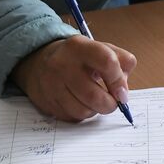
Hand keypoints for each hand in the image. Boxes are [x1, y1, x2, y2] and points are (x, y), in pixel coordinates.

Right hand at [12, 36, 136, 121]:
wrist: (40, 62)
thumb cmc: (80, 57)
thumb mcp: (102, 49)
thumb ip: (122, 62)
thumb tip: (123, 91)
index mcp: (79, 46)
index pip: (107, 62)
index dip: (119, 81)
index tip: (122, 92)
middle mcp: (62, 64)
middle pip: (94, 95)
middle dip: (110, 104)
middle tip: (113, 103)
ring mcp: (51, 84)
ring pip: (83, 110)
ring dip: (95, 110)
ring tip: (95, 100)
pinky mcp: (46, 102)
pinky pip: (72, 117)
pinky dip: (82, 114)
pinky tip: (80, 102)